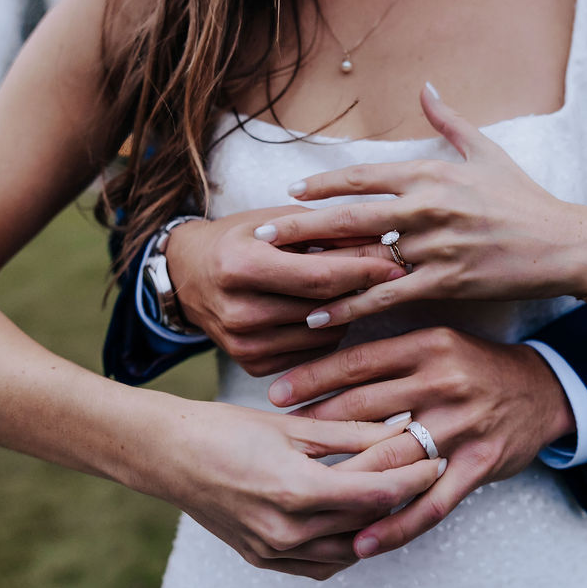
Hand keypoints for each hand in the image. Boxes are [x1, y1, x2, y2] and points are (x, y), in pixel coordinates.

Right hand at [157, 399, 444, 579]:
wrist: (166, 455)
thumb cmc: (223, 429)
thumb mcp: (293, 425)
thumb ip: (351, 432)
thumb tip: (400, 429)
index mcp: (296, 490)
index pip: (377, 492)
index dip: (415, 477)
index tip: (437, 460)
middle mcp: (286, 530)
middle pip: (367, 520)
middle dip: (403, 496)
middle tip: (424, 471)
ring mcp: (273, 550)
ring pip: (349, 549)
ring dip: (377, 524)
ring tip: (395, 493)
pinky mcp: (263, 558)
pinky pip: (321, 564)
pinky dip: (346, 544)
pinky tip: (355, 520)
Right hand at [165, 207, 405, 374]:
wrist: (188, 275)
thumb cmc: (239, 239)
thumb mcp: (277, 222)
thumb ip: (327, 231)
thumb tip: (383, 238)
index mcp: (240, 267)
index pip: (319, 276)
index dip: (363, 270)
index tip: (397, 263)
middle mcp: (238, 311)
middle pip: (323, 307)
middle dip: (360, 289)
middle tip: (389, 275)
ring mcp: (243, 344)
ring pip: (322, 335)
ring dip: (346, 313)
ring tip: (351, 290)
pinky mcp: (252, 365)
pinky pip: (310, 353)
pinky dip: (326, 333)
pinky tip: (325, 312)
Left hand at [253, 85, 586, 328]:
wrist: (561, 242)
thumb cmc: (522, 198)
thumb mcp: (486, 151)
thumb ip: (449, 120)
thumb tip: (427, 87)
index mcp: (430, 173)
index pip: (363, 177)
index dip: (323, 186)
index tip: (291, 192)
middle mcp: (425, 206)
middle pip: (348, 216)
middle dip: (301, 226)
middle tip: (263, 235)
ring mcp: (433, 246)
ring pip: (363, 256)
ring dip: (319, 268)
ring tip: (279, 277)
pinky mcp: (444, 282)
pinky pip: (387, 295)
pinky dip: (350, 305)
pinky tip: (320, 316)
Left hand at [267, 327, 573, 558]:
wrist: (542, 389)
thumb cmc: (475, 367)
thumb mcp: (436, 344)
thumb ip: (389, 356)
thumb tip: (324, 365)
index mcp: (427, 346)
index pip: (358, 362)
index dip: (313, 378)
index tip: (275, 393)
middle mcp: (444, 381)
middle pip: (367, 409)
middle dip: (317, 428)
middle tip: (277, 447)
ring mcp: (463, 425)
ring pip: (394, 457)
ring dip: (347, 479)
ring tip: (305, 497)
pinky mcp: (480, 463)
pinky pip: (432, 502)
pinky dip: (396, 525)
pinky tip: (363, 541)